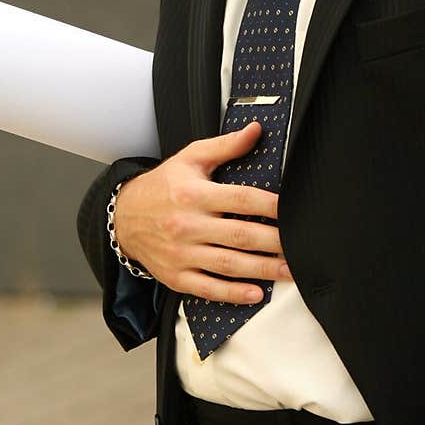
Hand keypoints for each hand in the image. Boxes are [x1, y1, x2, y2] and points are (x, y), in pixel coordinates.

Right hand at [112, 121, 290, 302]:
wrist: (124, 217)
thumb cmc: (163, 186)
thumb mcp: (190, 158)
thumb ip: (225, 146)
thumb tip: (256, 130)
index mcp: (194, 194)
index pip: (240, 199)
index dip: (269, 205)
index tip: (291, 210)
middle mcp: (188, 225)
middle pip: (240, 235)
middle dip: (274, 243)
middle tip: (300, 247)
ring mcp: (182, 253)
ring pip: (229, 264)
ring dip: (262, 270)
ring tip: (289, 271)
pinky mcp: (176, 276)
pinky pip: (208, 288)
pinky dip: (233, 294)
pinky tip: (257, 294)